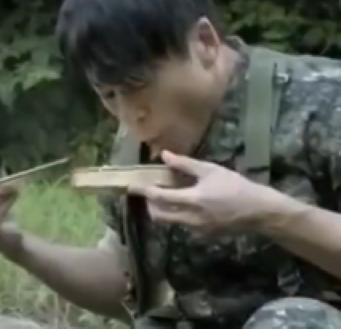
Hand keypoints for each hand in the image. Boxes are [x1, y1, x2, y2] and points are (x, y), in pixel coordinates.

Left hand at [127, 151, 281, 234]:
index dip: (144, 192)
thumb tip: (163, 155)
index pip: (159, 198)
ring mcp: (197, 231)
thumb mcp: (211, 171)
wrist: (260, 212)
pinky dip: (180, 216)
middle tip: (149, 192)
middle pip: (159, 216)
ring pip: (171, 222)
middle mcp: (191, 219)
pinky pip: (184, 226)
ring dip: (164, 211)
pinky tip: (187, 206)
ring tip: (168, 196)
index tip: (132, 186)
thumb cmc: (236, 186)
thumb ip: (184, 164)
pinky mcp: (204, 237)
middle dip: (150, 205)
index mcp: (192, 200)